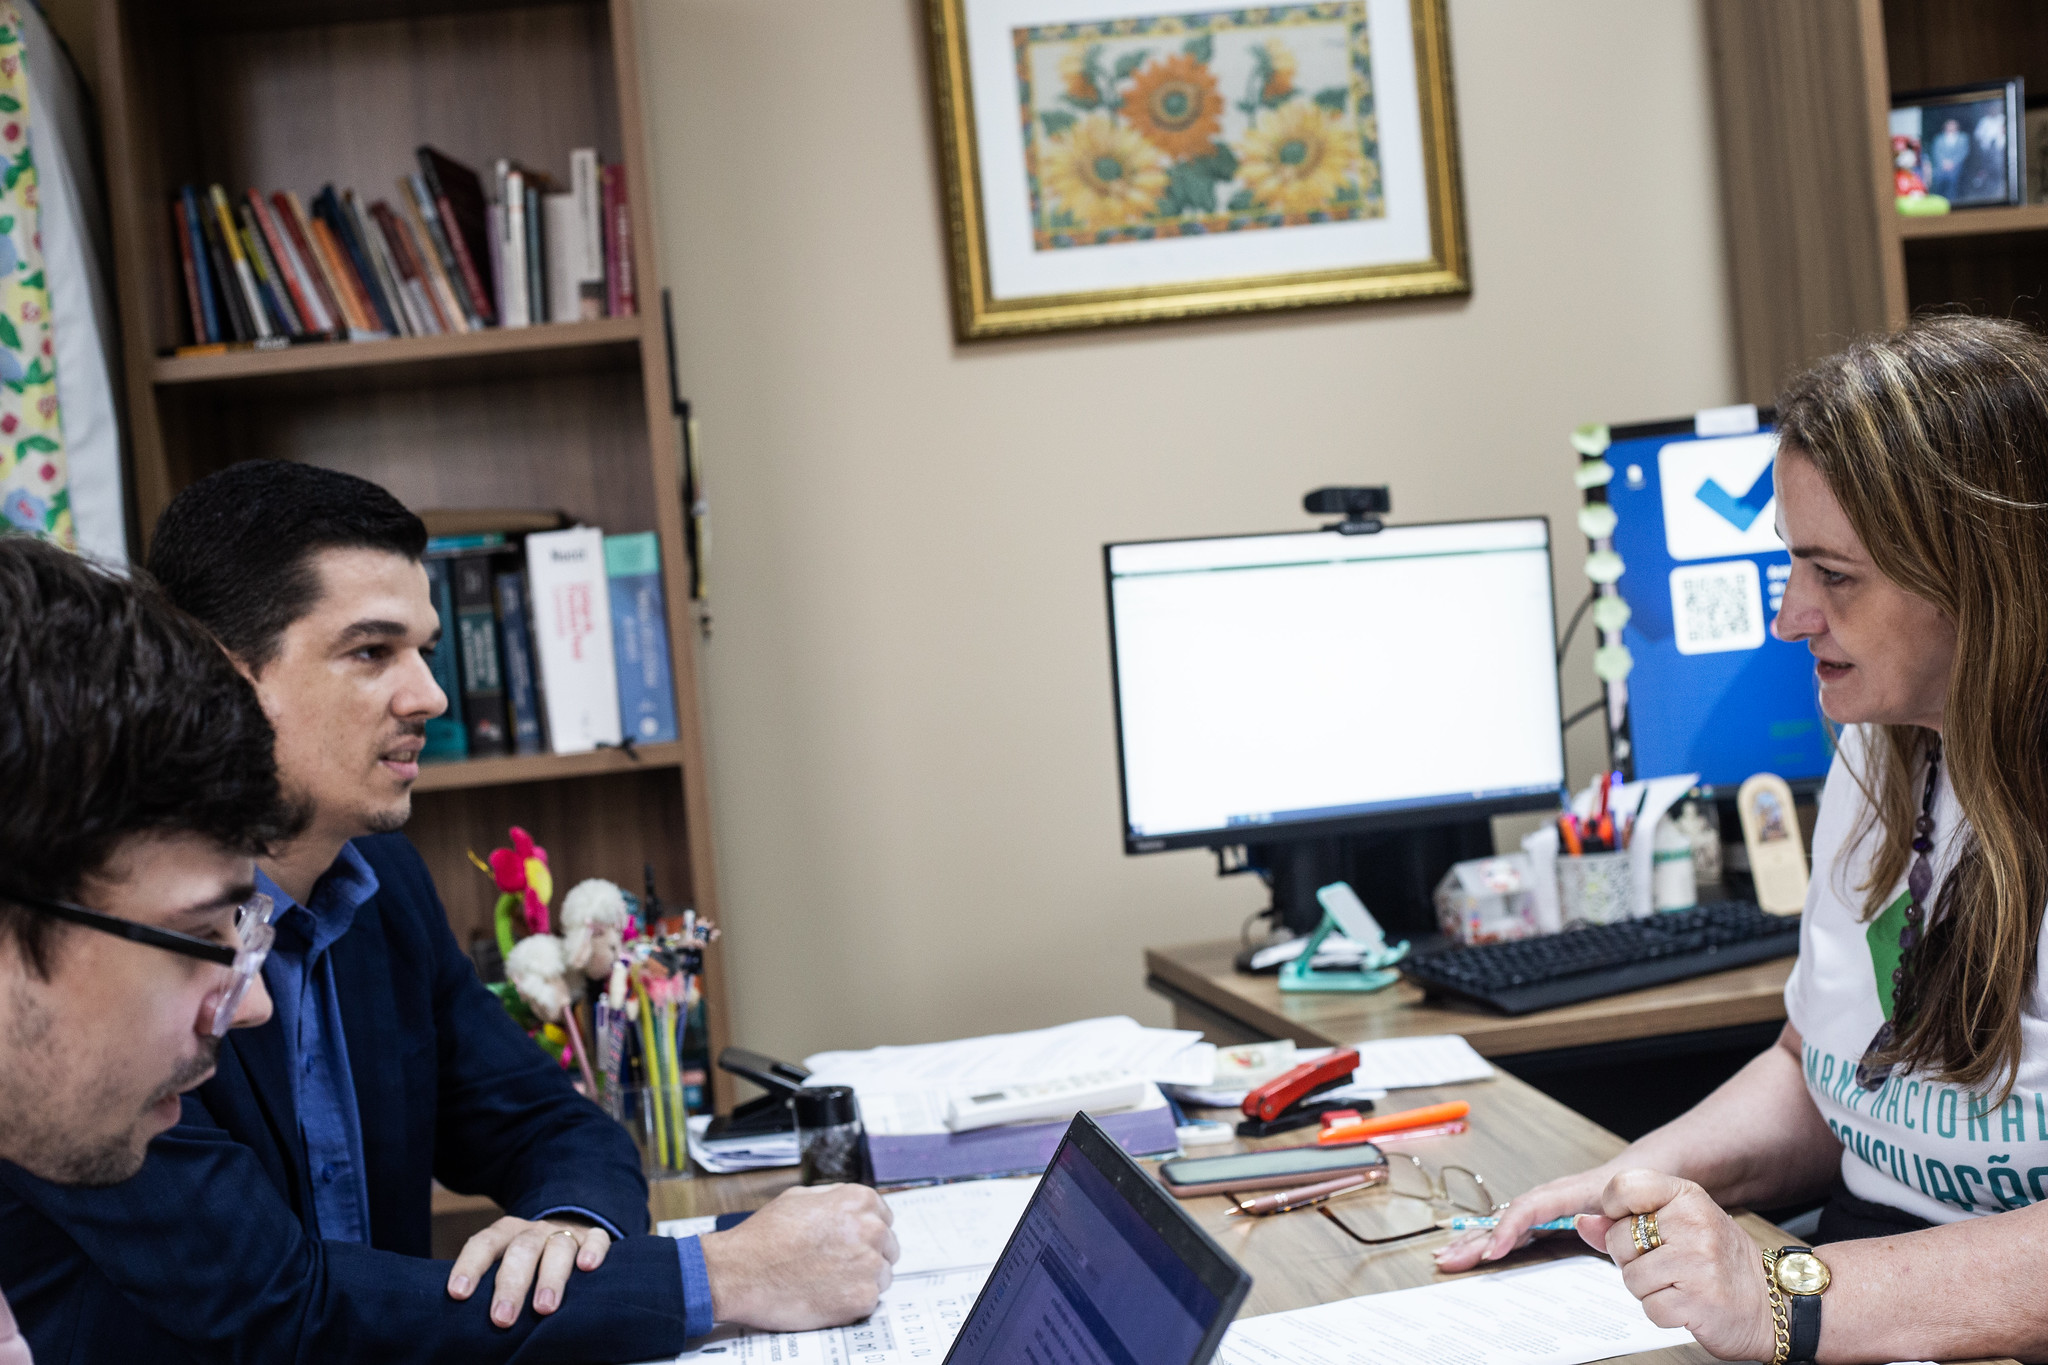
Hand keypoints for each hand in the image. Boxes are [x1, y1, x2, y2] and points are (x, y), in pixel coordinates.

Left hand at [447, 1214, 612, 1326]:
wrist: (565, 1232)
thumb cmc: (526, 1266)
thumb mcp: (504, 1266)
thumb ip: (490, 1286)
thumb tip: (463, 1326)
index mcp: (505, 1235)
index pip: (484, 1244)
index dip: (471, 1266)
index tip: (459, 1293)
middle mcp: (533, 1231)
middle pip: (521, 1250)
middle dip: (511, 1285)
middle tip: (502, 1319)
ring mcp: (565, 1232)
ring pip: (558, 1247)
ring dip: (550, 1278)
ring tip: (544, 1309)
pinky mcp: (592, 1237)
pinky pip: (597, 1238)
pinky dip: (593, 1250)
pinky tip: (587, 1267)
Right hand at [700, 1183, 899, 1330]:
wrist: (738, 1273)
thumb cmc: (763, 1238)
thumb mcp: (799, 1198)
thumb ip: (835, 1199)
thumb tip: (855, 1206)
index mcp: (858, 1200)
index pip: (884, 1217)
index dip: (866, 1232)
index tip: (853, 1242)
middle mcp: (870, 1229)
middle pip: (887, 1247)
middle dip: (867, 1255)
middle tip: (838, 1265)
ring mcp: (868, 1265)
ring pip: (882, 1275)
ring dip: (862, 1279)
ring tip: (828, 1281)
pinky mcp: (862, 1299)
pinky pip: (870, 1301)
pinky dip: (852, 1302)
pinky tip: (827, 1295)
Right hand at [1434, 1165, 1614, 1271]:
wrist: (1637, 1176)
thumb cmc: (1630, 1190)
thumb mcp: (1624, 1204)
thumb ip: (1606, 1217)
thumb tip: (1583, 1224)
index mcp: (1565, 1193)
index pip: (1528, 1209)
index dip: (1508, 1230)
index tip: (1493, 1253)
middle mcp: (1547, 1198)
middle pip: (1504, 1217)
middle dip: (1473, 1239)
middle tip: (1448, 1258)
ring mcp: (1542, 1208)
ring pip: (1501, 1223)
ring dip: (1473, 1240)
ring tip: (1447, 1256)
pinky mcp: (1543, 1218)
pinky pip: (1511, 1228)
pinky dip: (1489, 1240)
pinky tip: (1472, 1252)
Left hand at [1577, 1169, 1774, 1362]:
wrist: (1773, 1304)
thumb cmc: (1721, 1263)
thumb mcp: (1678, 1227)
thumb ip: (1625, 1223)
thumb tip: (1582, 1222)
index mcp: (1687, 1197)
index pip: (1624, 1185)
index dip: (1613, 1209)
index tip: (1625, 1221)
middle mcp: (1693, 1222)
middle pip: (1619, 1239)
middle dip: (1632, 1259)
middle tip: (1666, 1264)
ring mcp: (1697, 1261)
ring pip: (1630, 1277)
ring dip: (1649, 1290)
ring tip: (1679, 1284)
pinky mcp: (1699, 1299)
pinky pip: (1649, 1308)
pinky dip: (1664, 1313)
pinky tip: (1688, 1304)